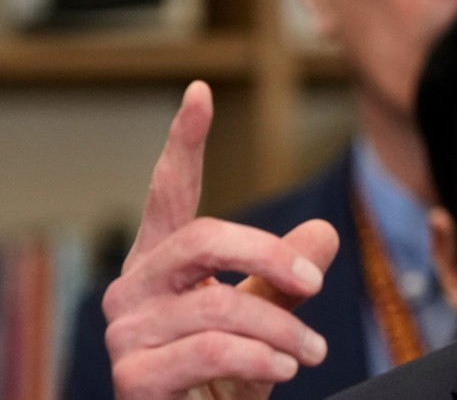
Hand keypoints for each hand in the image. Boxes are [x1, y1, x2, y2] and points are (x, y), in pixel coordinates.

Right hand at [102, 81, 339, 399]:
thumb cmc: (227, 379)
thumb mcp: (269, 321)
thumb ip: (286, 277)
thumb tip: (325, 233)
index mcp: (164, 264)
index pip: (170, 194)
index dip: (183, 142)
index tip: (201, 91)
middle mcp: (134, 290)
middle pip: (203, 239)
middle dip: (270, 257)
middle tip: (316, 282)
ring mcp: (126, 333)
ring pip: (219, 306)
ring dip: (283, 330)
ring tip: (312, 352)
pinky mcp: (132, 378)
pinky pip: (211, 350)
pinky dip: (260, 358)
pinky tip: (285, 367)